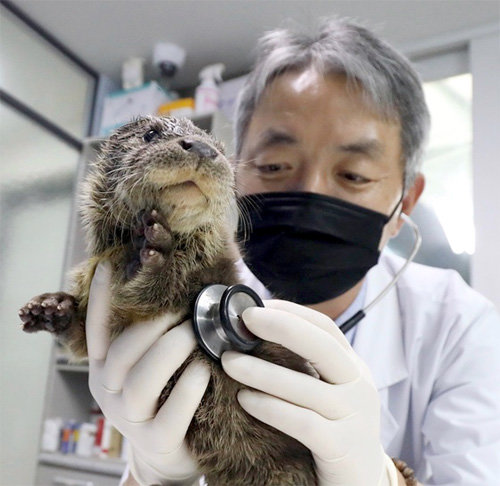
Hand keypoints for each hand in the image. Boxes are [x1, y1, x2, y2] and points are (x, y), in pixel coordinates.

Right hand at [86, 262, 208, 485]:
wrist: (168, 457)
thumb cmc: (163, 399)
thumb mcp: (149, 367)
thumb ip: (152, 338)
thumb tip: (177, 291)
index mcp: (103, 369)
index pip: (96, 330)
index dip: (101, 298)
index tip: (110, 265)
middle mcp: (109, 391)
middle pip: (122, 352)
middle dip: (153, 325)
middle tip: (183, 307)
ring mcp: (130, 419)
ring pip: (142, 380)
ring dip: (171, 349)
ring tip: (195, 333)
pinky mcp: (157, 441)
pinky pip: (172, 412)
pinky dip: (190, 387)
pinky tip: (205, 370)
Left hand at [221, 299, 398, 485]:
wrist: (361, 483)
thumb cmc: (334, 430)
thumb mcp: (327, 392)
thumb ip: (305, 367)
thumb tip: (258, 334)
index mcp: (353, 368)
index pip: (326, 328)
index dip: (292, 312)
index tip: (258, 305)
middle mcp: (358, 386)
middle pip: (323, 346)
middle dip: (283, 327)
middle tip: (246, 318)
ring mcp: (354, 417)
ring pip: (306, 386)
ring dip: (262, 371)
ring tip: (229, 361)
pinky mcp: (342, 448)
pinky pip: (302, 423)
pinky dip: (271, 408)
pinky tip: (245, 399)